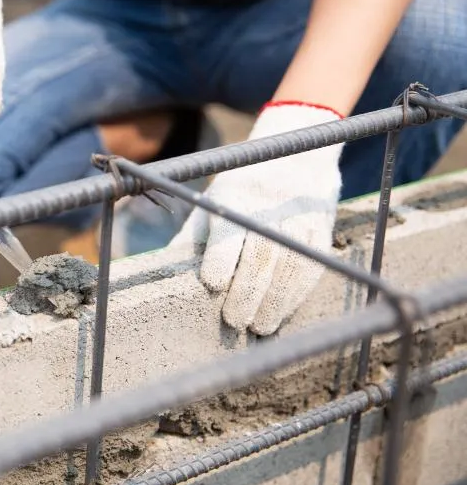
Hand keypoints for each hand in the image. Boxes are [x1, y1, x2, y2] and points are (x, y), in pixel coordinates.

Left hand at [171, 102, 344, 335]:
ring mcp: (299, 217)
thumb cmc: (239, 191)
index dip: (222, 259)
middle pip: (261, 254)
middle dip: (248, 292)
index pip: (229, 230)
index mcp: (235, 195)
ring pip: (291, 264)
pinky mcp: (321, 229)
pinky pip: (312, 267)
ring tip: (259, 327)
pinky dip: (297, 295)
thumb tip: (164, 274)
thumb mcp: (211, 203)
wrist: (296, 157)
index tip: (213, 285)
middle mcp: (270, 205)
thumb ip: (193, 238)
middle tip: (235, 321)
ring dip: (275, 302)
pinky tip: (282, 313)